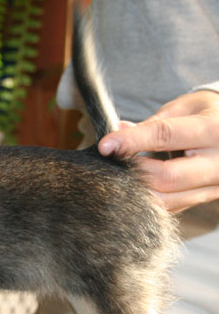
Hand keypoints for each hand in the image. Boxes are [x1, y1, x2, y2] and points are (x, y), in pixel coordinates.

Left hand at [98, 90, 218, 212]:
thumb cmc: (209, 114)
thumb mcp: (185, 107)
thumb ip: (152, 122)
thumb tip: (119, 130)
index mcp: (213, 130)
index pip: (165, 136)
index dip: (131, 141)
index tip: (105, 145)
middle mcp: (218, 163)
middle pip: (166, 177)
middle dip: (132, 172)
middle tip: (110, 163)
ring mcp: (214, 186)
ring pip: (166, 200)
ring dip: (136, 190)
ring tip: (119, 176)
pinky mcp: (205, 199)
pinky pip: (171, 207)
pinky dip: (148, 199)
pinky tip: (133, 187)